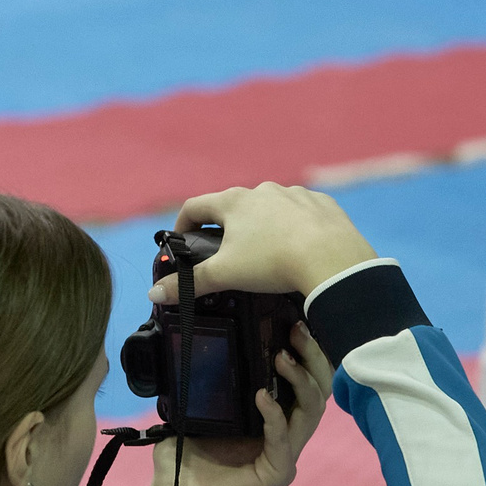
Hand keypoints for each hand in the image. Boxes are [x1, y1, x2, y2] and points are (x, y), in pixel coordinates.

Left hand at [140, 323, 332, 485]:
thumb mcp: (193, 411)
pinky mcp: (277, 473)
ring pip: (311, 411)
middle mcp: (285, 432)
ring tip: (281, 357)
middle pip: (318, 390)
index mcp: (271, 417)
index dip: (305, 350)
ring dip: (299, 380)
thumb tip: (190, 341)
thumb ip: (201, 383)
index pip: (302, 379)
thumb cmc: (184, 460)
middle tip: (297, 329)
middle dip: (312, 356)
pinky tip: (263, 397)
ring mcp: (285, 454)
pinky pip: (284, 439)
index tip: (293, 320)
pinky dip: (275, 415)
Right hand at [149, 182, 377, 303]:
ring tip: (265, 252)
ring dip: (262, 225)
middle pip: (234, 206)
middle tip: (225, 253)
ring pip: (270, 208)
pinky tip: (298, 246)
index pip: (196, 206)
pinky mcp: (321, 204)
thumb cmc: (273, 261)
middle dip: (227, 227)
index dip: (183, 222)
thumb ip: (190, 284)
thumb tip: (154, 295)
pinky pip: (301, 213)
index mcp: (234, 202)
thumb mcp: (226, 274)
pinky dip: (294, 227)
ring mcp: (295, 194)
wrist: (331, 258)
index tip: (181, 238)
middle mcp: (263, 190)